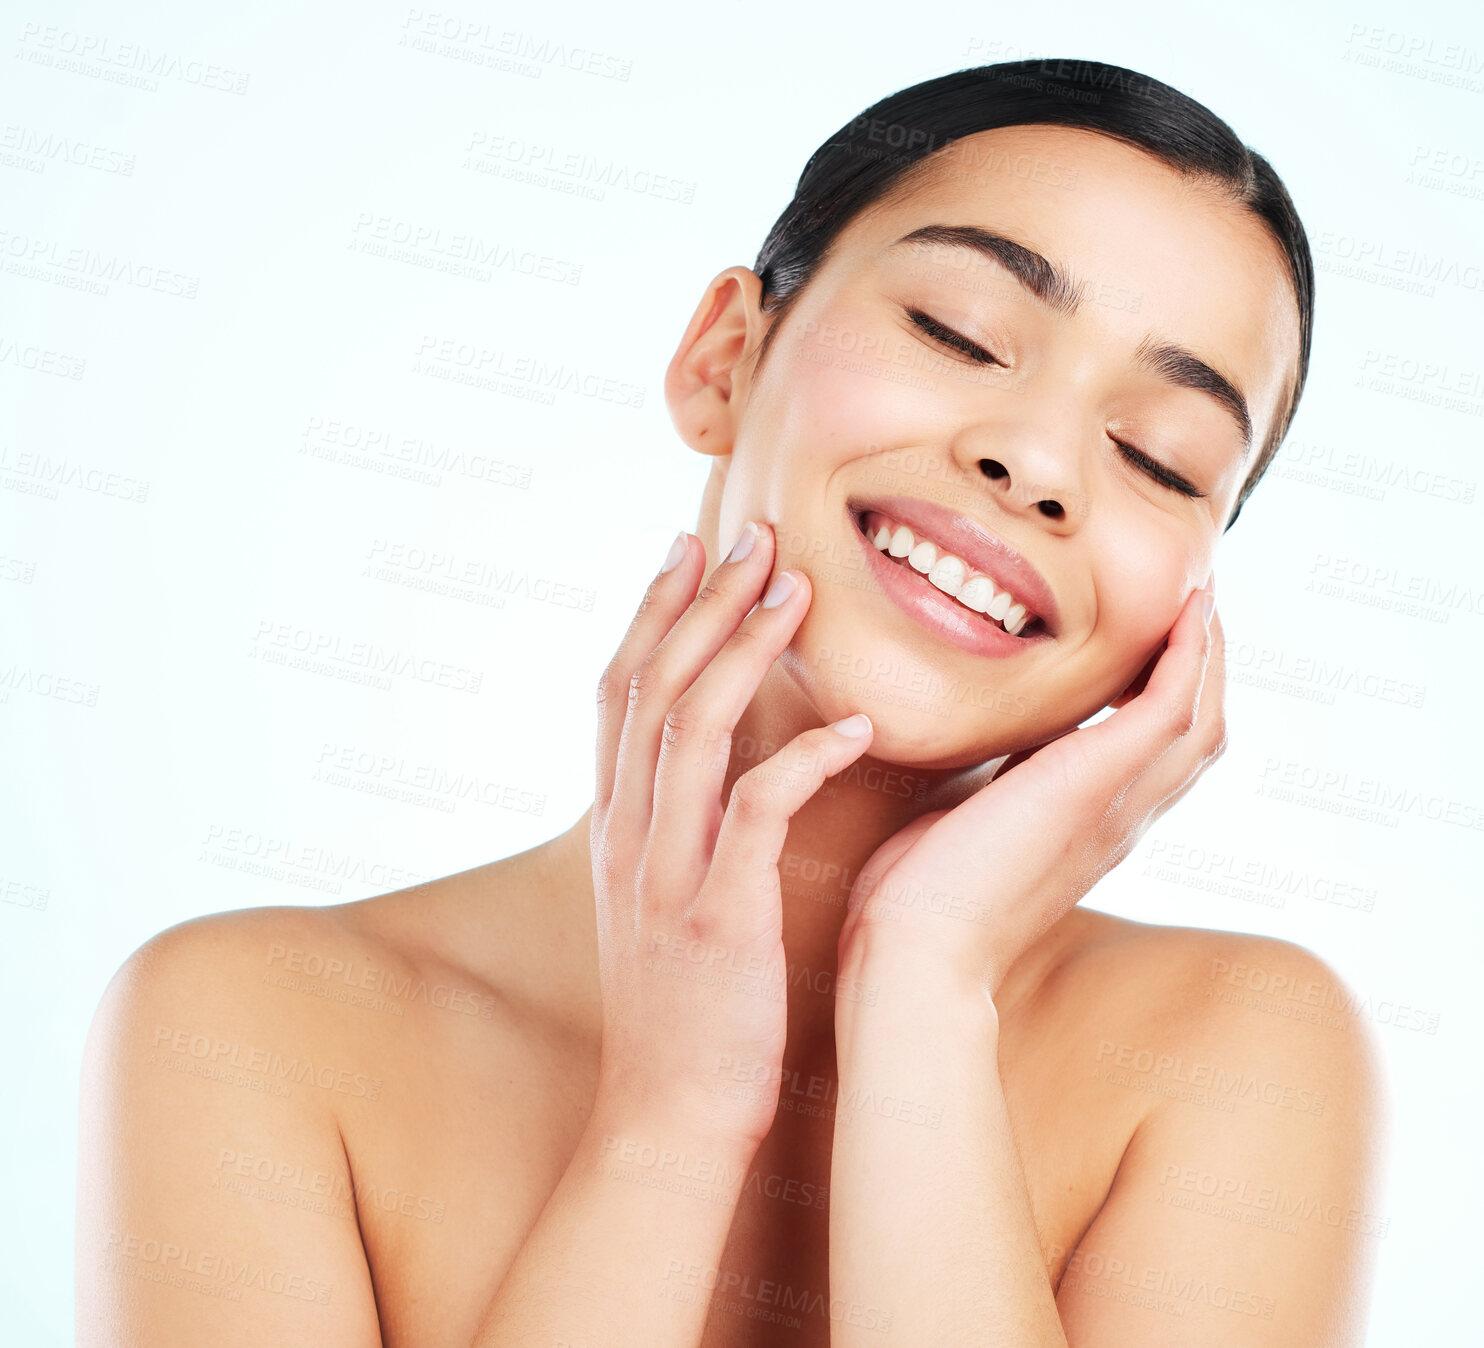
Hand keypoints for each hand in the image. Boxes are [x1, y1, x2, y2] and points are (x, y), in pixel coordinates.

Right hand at [590, 521, 875, 1147]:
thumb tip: (714, 766)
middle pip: (653, 688)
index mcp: (618, 826)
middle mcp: (631, 836)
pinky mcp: (719, 919)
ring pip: (693, 731)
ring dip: (742, 651)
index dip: (652, 612)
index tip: (688, 547)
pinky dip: (801, 760)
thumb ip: (678, 827)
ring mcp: (668, 875)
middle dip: (701, 602)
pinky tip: (854, 726)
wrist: (667, 1116)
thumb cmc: (685, 1008)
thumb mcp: (661, 901)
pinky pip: (757, 815)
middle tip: (751, 533)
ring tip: (795, 589)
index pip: (621, 692)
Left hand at [836, 576, 1224, 1003]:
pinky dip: (1188, 656)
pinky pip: (1170, 708)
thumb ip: (989, 792)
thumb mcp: (964, 826)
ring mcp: (1117, 804)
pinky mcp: (1095, 782)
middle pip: (1198, 737)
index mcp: (1090, 830)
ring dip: (1205, 654)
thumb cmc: (918, 899)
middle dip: (1204, 669)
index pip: (1156, 760)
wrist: (916, 948)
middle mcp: (1120, 820)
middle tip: (1197, 608)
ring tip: (1199, 599)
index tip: (1159, 644)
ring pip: (1200, 719)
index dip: (1169, 700)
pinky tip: (1187, 613)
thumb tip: (976, 763)